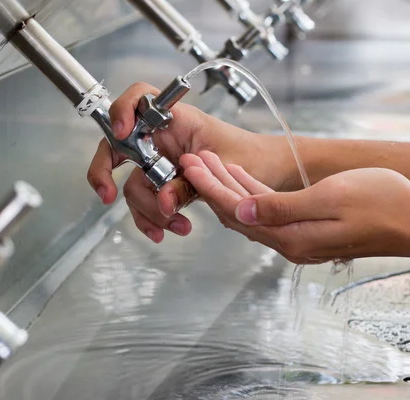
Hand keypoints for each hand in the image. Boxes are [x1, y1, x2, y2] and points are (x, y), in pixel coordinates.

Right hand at [87, 82, 290, 242]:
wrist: (268, 172)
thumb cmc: (253, 156)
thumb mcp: (223, 170)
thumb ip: (190, 185)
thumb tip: (163, 203)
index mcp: (177, 119)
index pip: (138, 99)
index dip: (122, 111)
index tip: (122, 133)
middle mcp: (162, 137)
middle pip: (117, 146)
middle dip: (105, 172)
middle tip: (107, 194)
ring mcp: (160, 160)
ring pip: (132, 182)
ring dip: (146, 209)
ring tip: (174, 226)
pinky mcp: (164, 182)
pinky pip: (145, 199)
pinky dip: (151, 217)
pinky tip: (167, 229)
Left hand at [181, 151, 409, 262]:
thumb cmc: (383, 205)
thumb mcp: (330, 199)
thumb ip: (281, 208)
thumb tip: (240, 212)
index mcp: (289, 236)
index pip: (235, 210)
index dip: (210, 186)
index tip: (191, 167)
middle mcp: (288, 240)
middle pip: (237, 211)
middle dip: (212, 183)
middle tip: (192, 160)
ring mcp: (296, 236)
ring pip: (250, 209)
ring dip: (228, 184)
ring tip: (209, 162)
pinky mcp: (306, 228)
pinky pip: (268, 210)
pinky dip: (251, 190)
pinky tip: (240, 176)